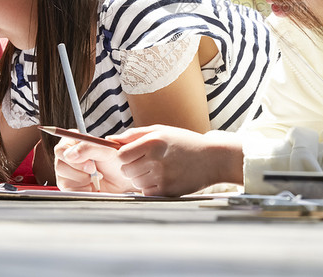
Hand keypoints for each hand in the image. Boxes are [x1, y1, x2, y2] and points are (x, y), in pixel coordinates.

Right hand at [53, 134, 133, 192]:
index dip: (72, 156)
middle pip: (60, 165)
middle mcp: (66, 158)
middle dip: (80, 169)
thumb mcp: (107, 151)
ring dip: (84, 179)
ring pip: (64, 179)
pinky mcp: (68, 188)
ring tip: (97, 176)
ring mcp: (65, 174)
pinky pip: (70, 191)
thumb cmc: (115, 162)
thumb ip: (88, 148)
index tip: (90, 163)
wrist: (121, 180)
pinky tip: (92, 185)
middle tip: (95, 170)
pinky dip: (84, 189)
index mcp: (73, 143)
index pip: (61, 149)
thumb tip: (69, 155)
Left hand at [111, 125, 239, 196]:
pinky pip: (147, 192)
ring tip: (160, 169)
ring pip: (136, 183)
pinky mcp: (168, 192)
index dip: (125, 155)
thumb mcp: (161, 130)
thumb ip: (134, 134)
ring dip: (142, 178)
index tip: (134, 154)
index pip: (121, 155)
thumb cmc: (185, 142)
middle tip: (149, 161)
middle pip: (126, 171)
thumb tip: (109, 139)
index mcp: (153, 142)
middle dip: (133, 167)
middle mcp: (157, 160)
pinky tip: (165, 178)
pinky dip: (152, 187)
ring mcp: (163, 177)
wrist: (213, 159)